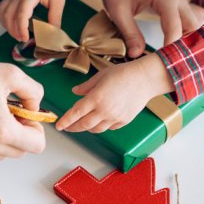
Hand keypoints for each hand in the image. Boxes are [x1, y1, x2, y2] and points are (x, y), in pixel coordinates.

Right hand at [0, 0, 68, 42]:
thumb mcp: (58, 1)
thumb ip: (55, 18)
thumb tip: (53, 34)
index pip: (21, 14)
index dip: (21, 29)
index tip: (26, 38)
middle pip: (8, 15)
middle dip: (13, 30)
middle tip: (23, 39)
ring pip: (2, 11)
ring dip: (7, 25)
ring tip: (17, 33)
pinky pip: (2, 7)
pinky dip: (3, 17)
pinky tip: (10, 23)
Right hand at [0, 56, 46, 163]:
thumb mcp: (10, 74)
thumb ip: (33, 92)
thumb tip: (35, 110)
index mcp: (2, 129)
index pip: (37, 145)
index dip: (36, 129)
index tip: (24, 115)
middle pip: (21, 152)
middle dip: (20, 133)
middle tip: (8, 112)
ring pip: (3, 155)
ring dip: (4, 140)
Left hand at [56, 55, 173, 132]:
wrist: (145, 79)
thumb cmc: (123, 73)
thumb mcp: (100, 76)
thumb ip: (86, 86)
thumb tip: (75, 92)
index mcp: (96, 98)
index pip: (75, 113)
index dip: (65, 121)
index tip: (59, 126)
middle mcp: (104, 110)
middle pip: (84, 125)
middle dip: (73, 127)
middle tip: (67, 127)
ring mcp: (115, 117)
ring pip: (96, 129)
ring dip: (87, 128)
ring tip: (83, 124)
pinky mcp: (124, 121)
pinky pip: (109, 128)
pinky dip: (102, 126)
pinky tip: (100, 120)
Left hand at [98, 0, 203, 57]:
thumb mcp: (118, 11)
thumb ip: (129, 33)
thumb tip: (137, 55)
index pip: (175, 30)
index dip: (171, 50)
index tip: (163, 66)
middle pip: (193, 28)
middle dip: (184, 47)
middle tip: (171, 66)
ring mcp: (181, 1)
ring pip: (196, 25)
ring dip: (189, 41)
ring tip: (175, 59)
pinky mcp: (179, 5)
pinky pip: (192, 21)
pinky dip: (188, 35)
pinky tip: (178, 48)